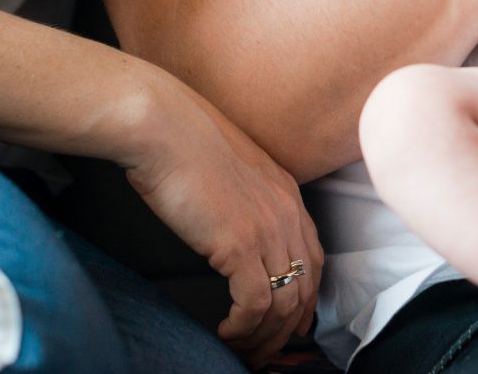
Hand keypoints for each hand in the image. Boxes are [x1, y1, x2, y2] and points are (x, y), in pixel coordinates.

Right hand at [123, 75, 322, 365]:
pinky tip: (223, 332)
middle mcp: (287, 211)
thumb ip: (244, 198)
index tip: (283, 322)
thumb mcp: (231, 169)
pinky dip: (243, 330)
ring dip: (265, 337)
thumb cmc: (183, 141)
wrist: (163, 126)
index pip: (314, 257)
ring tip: (241, 351)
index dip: (303, 296)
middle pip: (307, 286)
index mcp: (287, 192)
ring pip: (286, 303)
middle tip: (264, 352)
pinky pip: (257, 306)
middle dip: (289, 328)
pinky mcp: (240, 244)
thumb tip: (230, 227)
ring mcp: (268, 228)